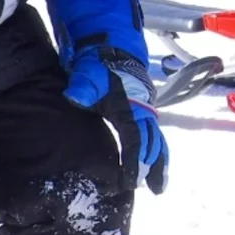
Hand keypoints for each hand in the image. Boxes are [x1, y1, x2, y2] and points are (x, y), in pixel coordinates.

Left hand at [65, 45, 168, 193]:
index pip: (135, 139)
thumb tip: (75, 96)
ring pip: (156, 140)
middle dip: (153, 167)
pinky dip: (155, 152)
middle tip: (154, 190)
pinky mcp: (142, 111)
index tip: (131, 182)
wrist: (111, 45)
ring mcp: (145, 110)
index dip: (134, 161)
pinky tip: (153, 165)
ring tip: (159, 185)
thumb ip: (83, 86)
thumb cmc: (98, 62)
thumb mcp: (88, 72)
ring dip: (158, 162)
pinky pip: (152, 135)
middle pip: (152, 143)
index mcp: (131, 105)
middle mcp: (144, 110)